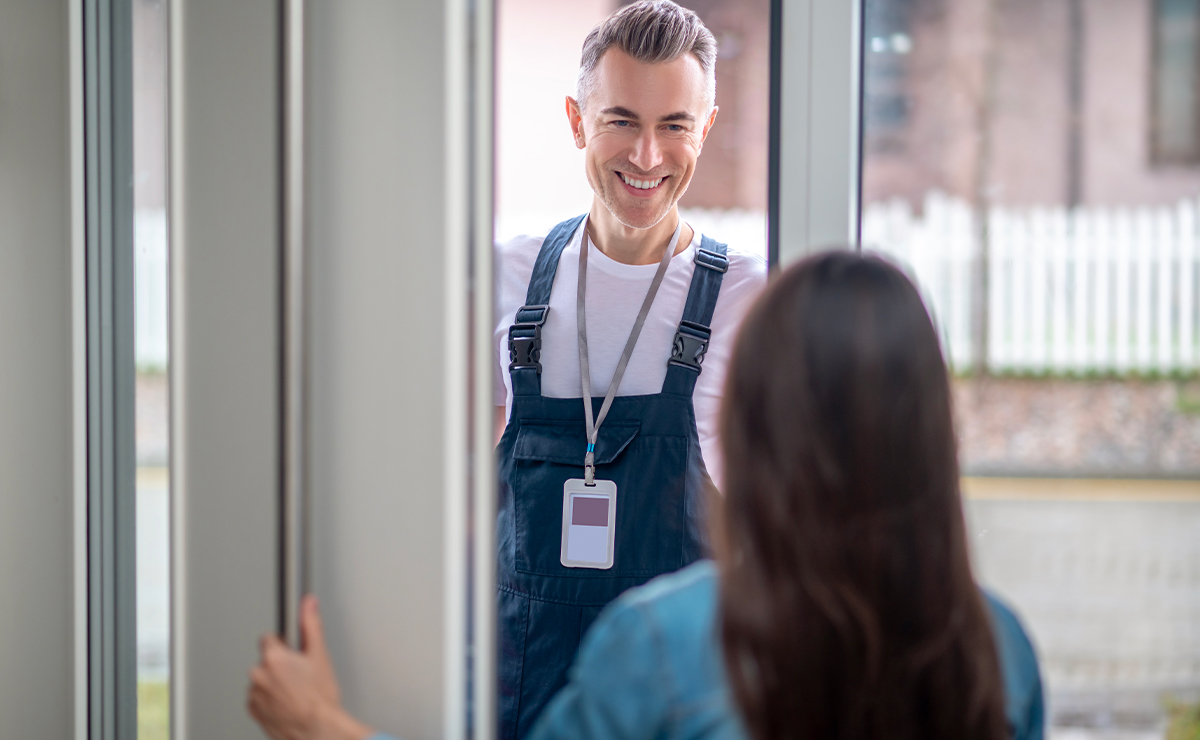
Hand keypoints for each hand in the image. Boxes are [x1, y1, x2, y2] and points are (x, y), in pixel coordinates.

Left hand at [248, 595, 374, 739]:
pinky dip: (270, 699)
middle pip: (266, 660)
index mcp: (273, 657)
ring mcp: (254, 694)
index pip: (269, 638)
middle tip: (300, 676)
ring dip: (274, 683)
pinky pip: (259, 698)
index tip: (294, 653)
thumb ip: (311, 625)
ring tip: (295, 693)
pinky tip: (287, 703)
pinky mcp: (253, 711)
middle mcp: (258, 674)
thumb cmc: (319, 699)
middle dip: (280, 665)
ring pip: (263, 680)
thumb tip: (308, 603)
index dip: (285, 645)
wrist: (316, 731)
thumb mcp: (320, 656)